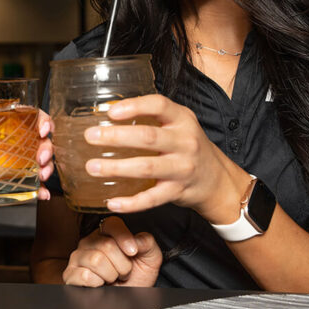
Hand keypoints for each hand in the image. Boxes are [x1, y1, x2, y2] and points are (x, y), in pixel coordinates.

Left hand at [0, 109, 54, 200]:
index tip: (43, 129)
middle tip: (40, 158)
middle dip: (47, 148)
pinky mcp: (20, 178)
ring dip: (47, 168)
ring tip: (42, 176)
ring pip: (43, 160)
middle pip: (42, 139)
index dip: (43, 120)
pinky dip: (41, 189)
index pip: (32, 115)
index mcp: (8, 123)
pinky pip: (36, 183)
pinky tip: (42, 194)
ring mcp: (22, 159)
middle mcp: (19, 140)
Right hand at [62, 216, 161, 286]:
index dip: (124, 237)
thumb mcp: (150, 258)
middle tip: (123, 271)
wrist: (127, 299)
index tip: (133, 252)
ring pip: (96, 260)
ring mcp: (78, 258)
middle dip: (122, 264)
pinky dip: (98, 283)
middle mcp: (89, 242)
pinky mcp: (71, 274)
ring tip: (112, 278)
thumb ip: (147, 242)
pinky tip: (100, 284)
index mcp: (106, 234)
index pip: (111, 224)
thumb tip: (137, 240)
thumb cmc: (137, 278)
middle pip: (107, 245)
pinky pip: (85, 275)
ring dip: (111, 274)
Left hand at [83, 94, 245, 221]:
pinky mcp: (178, 191)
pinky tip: (112, 201)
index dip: (134, 106)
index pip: (159, 105)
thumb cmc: (188, 146)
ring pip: (146, 168)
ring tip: (92, 167)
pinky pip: (152, 199)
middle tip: (91, 137)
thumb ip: (151, 116)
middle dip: (116, 137)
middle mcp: (185, 142)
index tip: (110, 111)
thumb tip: (107, 111)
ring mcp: (182, 168)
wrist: (217, 179)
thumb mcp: (178, 124)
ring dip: (116, 168)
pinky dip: (131, 203)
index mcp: (182, 120)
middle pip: (148, 138)